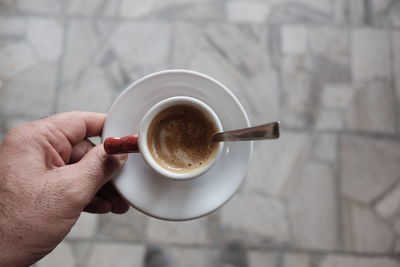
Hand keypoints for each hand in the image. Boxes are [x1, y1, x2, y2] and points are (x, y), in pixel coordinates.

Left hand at [0, 112, 128, 265]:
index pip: (81, 122)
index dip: (110, 130)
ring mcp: (36, 170)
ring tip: (119, 202)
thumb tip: (119, 153)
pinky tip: (102, 206)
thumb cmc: (15, 227)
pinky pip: (70, 183)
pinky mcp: (38, 188)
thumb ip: (99, 166)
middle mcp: (35, 150)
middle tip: (126, 184)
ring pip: (80, 169)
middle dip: (108, 169)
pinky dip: (88, 194)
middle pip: (84, 149)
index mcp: (36, 139)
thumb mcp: (69, 192)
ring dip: (101, 186)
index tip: (129, 141)